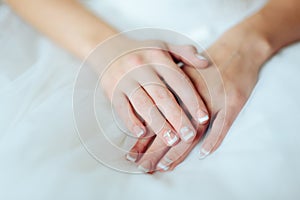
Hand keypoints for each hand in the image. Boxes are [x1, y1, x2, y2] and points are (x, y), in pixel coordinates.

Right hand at [100, 38, 209, 150]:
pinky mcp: (112, 91)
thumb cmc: (142, 51)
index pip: (179, 81)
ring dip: (158, 125)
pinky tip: (143, 134)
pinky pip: (122, 108)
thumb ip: (185, 53)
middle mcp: (141, 68)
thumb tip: (205, 62)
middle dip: (177, 118)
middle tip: (190, 136)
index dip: (193, 100)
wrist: (107, 48)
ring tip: (172, 140)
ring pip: (143, 105)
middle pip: (162, 96)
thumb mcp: (163, 46)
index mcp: (157, 57)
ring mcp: (125, 80)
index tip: (204, 118)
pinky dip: (131, 122)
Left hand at [128, 22, 272, 171]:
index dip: (144, 138)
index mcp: (176, 88)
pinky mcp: (232, 101)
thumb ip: (166, 90)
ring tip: (164, 167)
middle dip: (154, 150)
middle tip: (143, 167)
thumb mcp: (183, 72)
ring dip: (178, 151)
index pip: (156, 118)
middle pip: (170, 126)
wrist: (237, 48)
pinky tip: (203, 154)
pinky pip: (223, 125)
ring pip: (193, 129)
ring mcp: (213, 99)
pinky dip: (214, 140)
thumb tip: (147, 112)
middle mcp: (191, 95)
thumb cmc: (207, 64)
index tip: (133, 155)